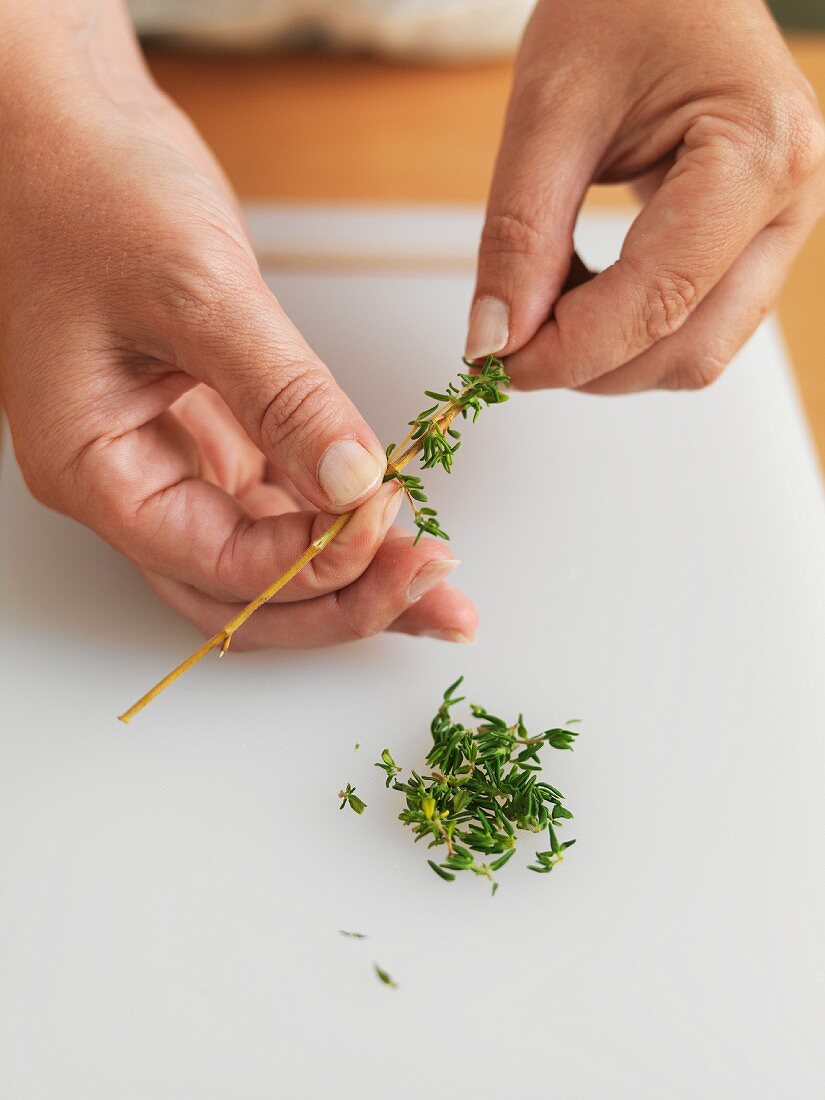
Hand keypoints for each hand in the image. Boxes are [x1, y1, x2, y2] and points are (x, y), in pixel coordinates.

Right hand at [0, 2, 476, 646]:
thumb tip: (355, 482)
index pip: (216, 562)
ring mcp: (173, 462)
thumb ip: (281, 396)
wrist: (69, 127)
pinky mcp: (214, 432)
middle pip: (239, 594)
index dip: (310, 559)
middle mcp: (132, 483)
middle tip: (431, 593)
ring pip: (264, 560)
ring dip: (350, 575)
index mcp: (97, 468)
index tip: (387, 515)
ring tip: (435, 582)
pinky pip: (280, 504)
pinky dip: (336, 521)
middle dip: (339, 601)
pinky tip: (393, 521)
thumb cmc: (91, 190)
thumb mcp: (194, 290)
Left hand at [466, 0, 824, 391]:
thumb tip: (493, 341)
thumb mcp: (549, 108)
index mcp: (758, 153)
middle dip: (592, 366)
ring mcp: (785, 227)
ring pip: (698, 351)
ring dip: (610, 356)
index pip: (659, 302)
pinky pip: (697, 324)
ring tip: (545, 302)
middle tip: (510, 344)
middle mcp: (793, 201)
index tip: (495, 364)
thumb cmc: (619, 4)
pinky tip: (579, 293)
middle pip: (691, 350)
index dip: (569, 352)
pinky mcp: (758, 242)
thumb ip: (519, 234)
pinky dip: (628, 333)